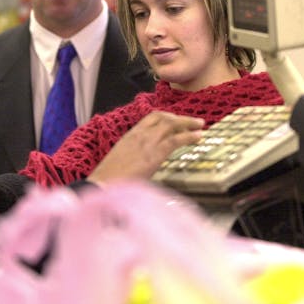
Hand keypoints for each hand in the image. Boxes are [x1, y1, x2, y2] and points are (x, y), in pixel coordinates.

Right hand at [87, 111, 203, 183]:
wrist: (102, 185)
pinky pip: (176, 140)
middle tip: (193, 122)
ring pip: (171, 125)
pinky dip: (189, 136)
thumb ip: (133, 158)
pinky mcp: (155, 153)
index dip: (166, 117)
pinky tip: (198, 137)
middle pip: (163, 118)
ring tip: (200, 126)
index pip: (151, 118)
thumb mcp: (120, 162)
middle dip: (180, 119)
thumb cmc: (108, 180)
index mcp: (130, 135)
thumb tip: (142, 164)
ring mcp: (147, 142)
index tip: (176, 121)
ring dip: (188, 123)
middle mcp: (139, 134)